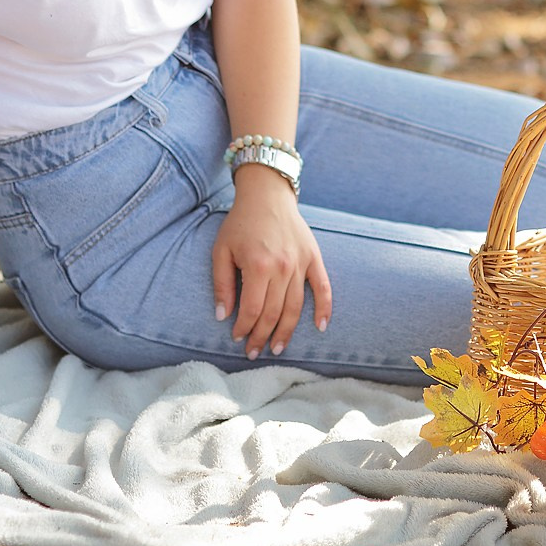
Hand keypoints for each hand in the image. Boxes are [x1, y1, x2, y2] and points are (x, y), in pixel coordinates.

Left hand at [211, 167, 331, 358]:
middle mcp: (282, 267)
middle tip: (254, 351)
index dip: (244, 328)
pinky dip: (323, 308)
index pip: (252, 310)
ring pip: (295, 307)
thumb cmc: (240, 223)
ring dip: (286, 331)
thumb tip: (222, 316)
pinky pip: (323, 287)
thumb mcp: (221, 250)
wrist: (267, 194)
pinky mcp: (314, 257)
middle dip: (262, 336)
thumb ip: (222, 284)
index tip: (237, 337)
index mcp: (258, 266)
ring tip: (277, 347)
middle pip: (273, 313)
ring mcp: (301, 263)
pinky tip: (320, 327)